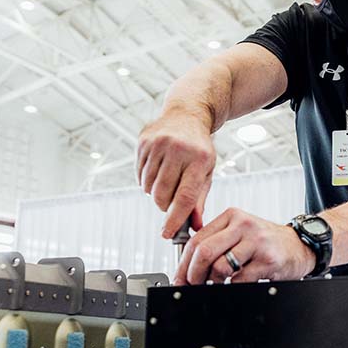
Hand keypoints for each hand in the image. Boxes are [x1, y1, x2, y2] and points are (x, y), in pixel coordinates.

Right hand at [136, 107, 215, 238]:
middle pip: (162, 195)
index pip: (185, 197)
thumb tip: (195, 226)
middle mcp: (178, 149)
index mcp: (199, 159)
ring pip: (148, 187)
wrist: (187, 115)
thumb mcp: (207, 171)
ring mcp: (159, 144)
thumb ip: (199, 200)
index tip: (168, 233)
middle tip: (170, 201)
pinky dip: (147, 181)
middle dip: (164, 206)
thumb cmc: (199, 148)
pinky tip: (158, 170)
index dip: (175, 219)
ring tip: (166, 181)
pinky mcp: (143, 142)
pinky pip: (140, 175)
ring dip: (155, 193)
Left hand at [174, 208, 315, 284]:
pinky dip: (233, 286)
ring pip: (220, 266)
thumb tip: (188, 266)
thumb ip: (217, 241)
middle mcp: (242, 225)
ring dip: (213, 282)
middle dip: (193, 274)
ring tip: (217, 284)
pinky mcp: (267, 259)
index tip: (180, 278)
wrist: (300, 245)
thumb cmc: (267, 242)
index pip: (196, 239)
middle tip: (194, 285)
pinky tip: (237, 283)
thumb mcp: (241, 232)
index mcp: (231, 216)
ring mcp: (256, 242)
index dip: (183, 263)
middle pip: (204, 251)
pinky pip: (240, 279)